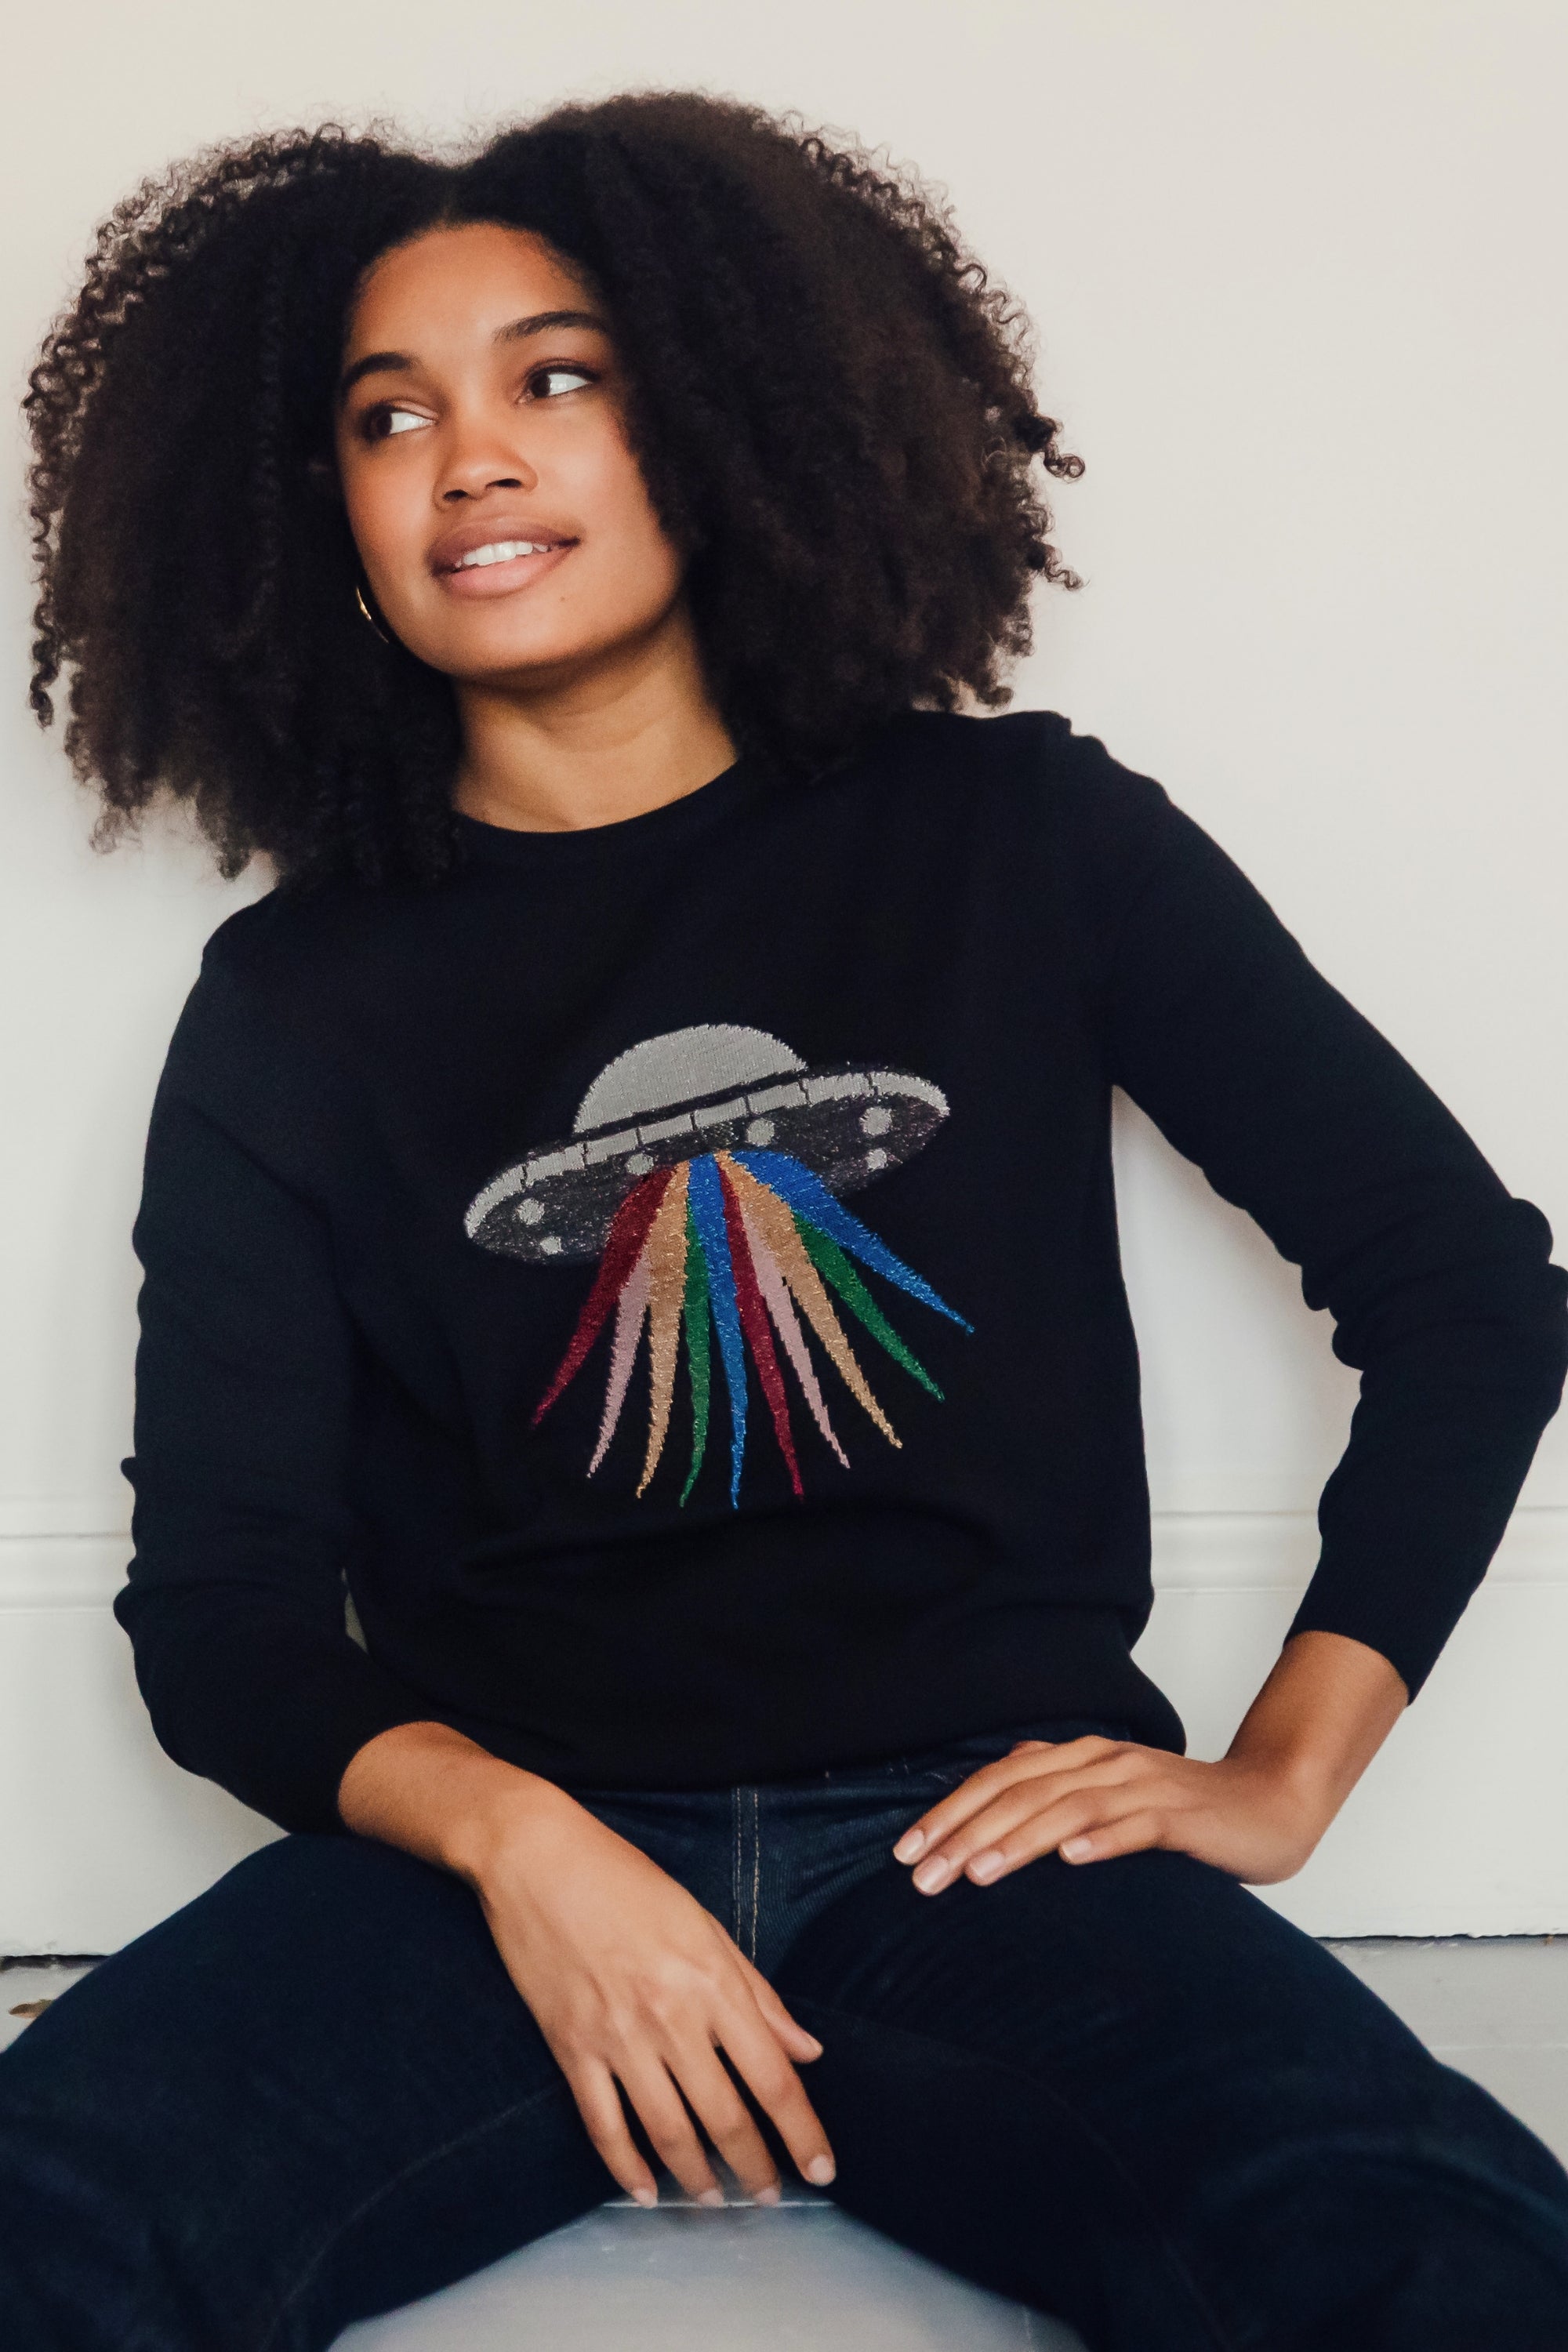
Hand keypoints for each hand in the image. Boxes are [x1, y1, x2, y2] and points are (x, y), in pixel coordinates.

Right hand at [468, 1779, 836, 2206]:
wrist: (537, 1858)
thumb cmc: (626, 1881)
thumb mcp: (704, 1924)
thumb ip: (757, 1992)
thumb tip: (806, 2050)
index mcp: (712, 1981)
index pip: (773, 2077)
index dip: (802, 2132)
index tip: (822, 2169)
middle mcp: (670, 2017)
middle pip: (725, 2116)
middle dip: (756, 2167)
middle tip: (772, 2198)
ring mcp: (617, 2037)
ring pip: (668, 2132)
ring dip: (698, 2178)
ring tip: (717, 2201)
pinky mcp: (571, 2047)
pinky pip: (603, 2124)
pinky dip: (625, 2167)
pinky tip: (645, 2191)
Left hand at [891, 1735, 1336, 1890]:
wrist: (1272, 1801)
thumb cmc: (1185, 1814)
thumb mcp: (1111, 1798)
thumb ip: (1060, 1793)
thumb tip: (999, 1797)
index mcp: (1081, 1758)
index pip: (999, 1779)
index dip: (950, 1811)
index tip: (904, 1851)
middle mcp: (1104, 1763)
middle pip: (1020, 1793)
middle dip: (964, 1833)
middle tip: (920, 1876)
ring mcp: (1143, 1786)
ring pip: (1066, 1808)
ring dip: (1017, 1840)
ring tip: (976, 1873)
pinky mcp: (1181, 1817)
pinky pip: (1136, 1827)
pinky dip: (1101, 1840)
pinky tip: (1072, 1861)